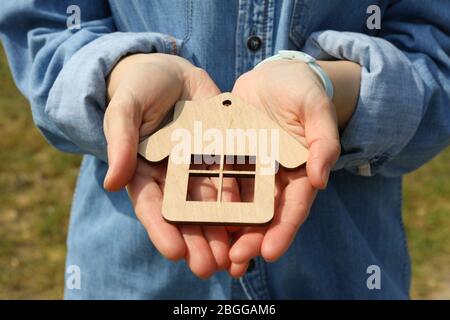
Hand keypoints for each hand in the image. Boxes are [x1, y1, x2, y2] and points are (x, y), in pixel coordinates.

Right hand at [103, 53, 232, 277]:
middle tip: (208, 267)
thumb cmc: (138, 89)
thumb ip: (120, 143)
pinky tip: (251, 219)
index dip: (162, 229)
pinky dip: (242, 199)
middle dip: (196, 240)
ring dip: (221, 230)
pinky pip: (233, 176)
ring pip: (211, 203)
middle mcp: (173, 176)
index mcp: (145, 171)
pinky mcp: (221, 152)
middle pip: (185, 214)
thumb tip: (111, 183)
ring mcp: (198, 166)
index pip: (152, 206)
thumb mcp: (125, 111)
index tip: (174, 251)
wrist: (167, 72)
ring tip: (232, 256)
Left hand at [228, 59, 359, 275]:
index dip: (283, 230)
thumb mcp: (316, 108)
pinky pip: (221, 183)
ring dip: (230, 231)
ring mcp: (252, 170)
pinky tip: (199, 220)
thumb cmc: (301, 90)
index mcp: (300, 171)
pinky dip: (213, 203)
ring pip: (241, 207)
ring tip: (217, 255)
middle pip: (265, 215)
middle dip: (252, 239)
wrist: (273, 76)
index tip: (269, 252)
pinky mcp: (232, 159)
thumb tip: (320, 179)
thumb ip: (323, 141)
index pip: (294, 206)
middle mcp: (275, 177)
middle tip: (236, 261)